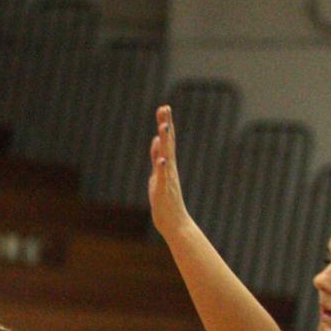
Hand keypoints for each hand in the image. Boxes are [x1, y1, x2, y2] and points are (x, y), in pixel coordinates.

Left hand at [148, 103, 189, 237]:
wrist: (174, 223)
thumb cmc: (165, 202)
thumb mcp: (157, 175)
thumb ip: (156, 158)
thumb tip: (155, 141)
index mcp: (167, 165)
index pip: (166, 141)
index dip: (165, 124)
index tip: (163, 107)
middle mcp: (169, 169)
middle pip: (168, 143)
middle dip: (166, 125)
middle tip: (164, 108)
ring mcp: (167, 179)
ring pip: (166, 157)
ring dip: (165, 142)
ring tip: (163, 127)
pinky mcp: (163, 191)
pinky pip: (163, 178)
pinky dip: (162, 168)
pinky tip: (161, 159)